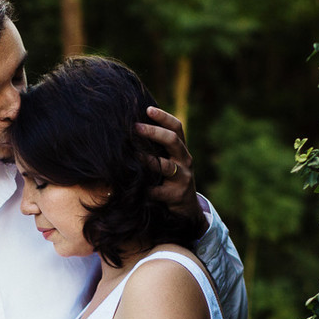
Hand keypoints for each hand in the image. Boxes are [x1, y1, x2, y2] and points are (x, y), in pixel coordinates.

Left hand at [136, 106, 205, 236]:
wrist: (187, 209)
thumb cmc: (171, 180)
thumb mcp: (169, 162)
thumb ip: (157, 148)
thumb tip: (130, 129)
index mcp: (181, 150)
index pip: (176, 127)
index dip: (163, 117)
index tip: (148, 109)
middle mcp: (185, 160)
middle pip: (172, 141)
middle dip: (154, 132)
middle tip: (135, 127)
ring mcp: (183, 178)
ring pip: (166, 166)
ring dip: (148, 160)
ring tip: (133, 155)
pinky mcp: (177, 195)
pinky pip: (158, 191)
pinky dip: (146, 189)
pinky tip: (134, 187)